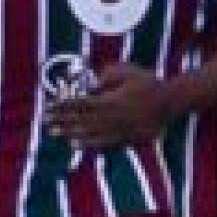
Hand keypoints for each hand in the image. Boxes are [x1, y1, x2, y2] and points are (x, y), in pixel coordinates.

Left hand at [47, 63, 171, 148]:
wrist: (170, 102)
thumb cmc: (148, 82)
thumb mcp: (128, 71)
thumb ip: (108, 76)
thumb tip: (91, 85)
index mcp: (110, 100)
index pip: (81, 103)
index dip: (64, 105)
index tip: (50, 106)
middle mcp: (111, 117)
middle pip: (81, 120)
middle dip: (62, 120)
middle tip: (46, 123)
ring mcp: (117, 130)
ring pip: (89, 133)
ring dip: (70, 133)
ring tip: (55, 134)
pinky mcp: (125, 138)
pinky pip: (102, 143)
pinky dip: (87, 144)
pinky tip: (76, 145)